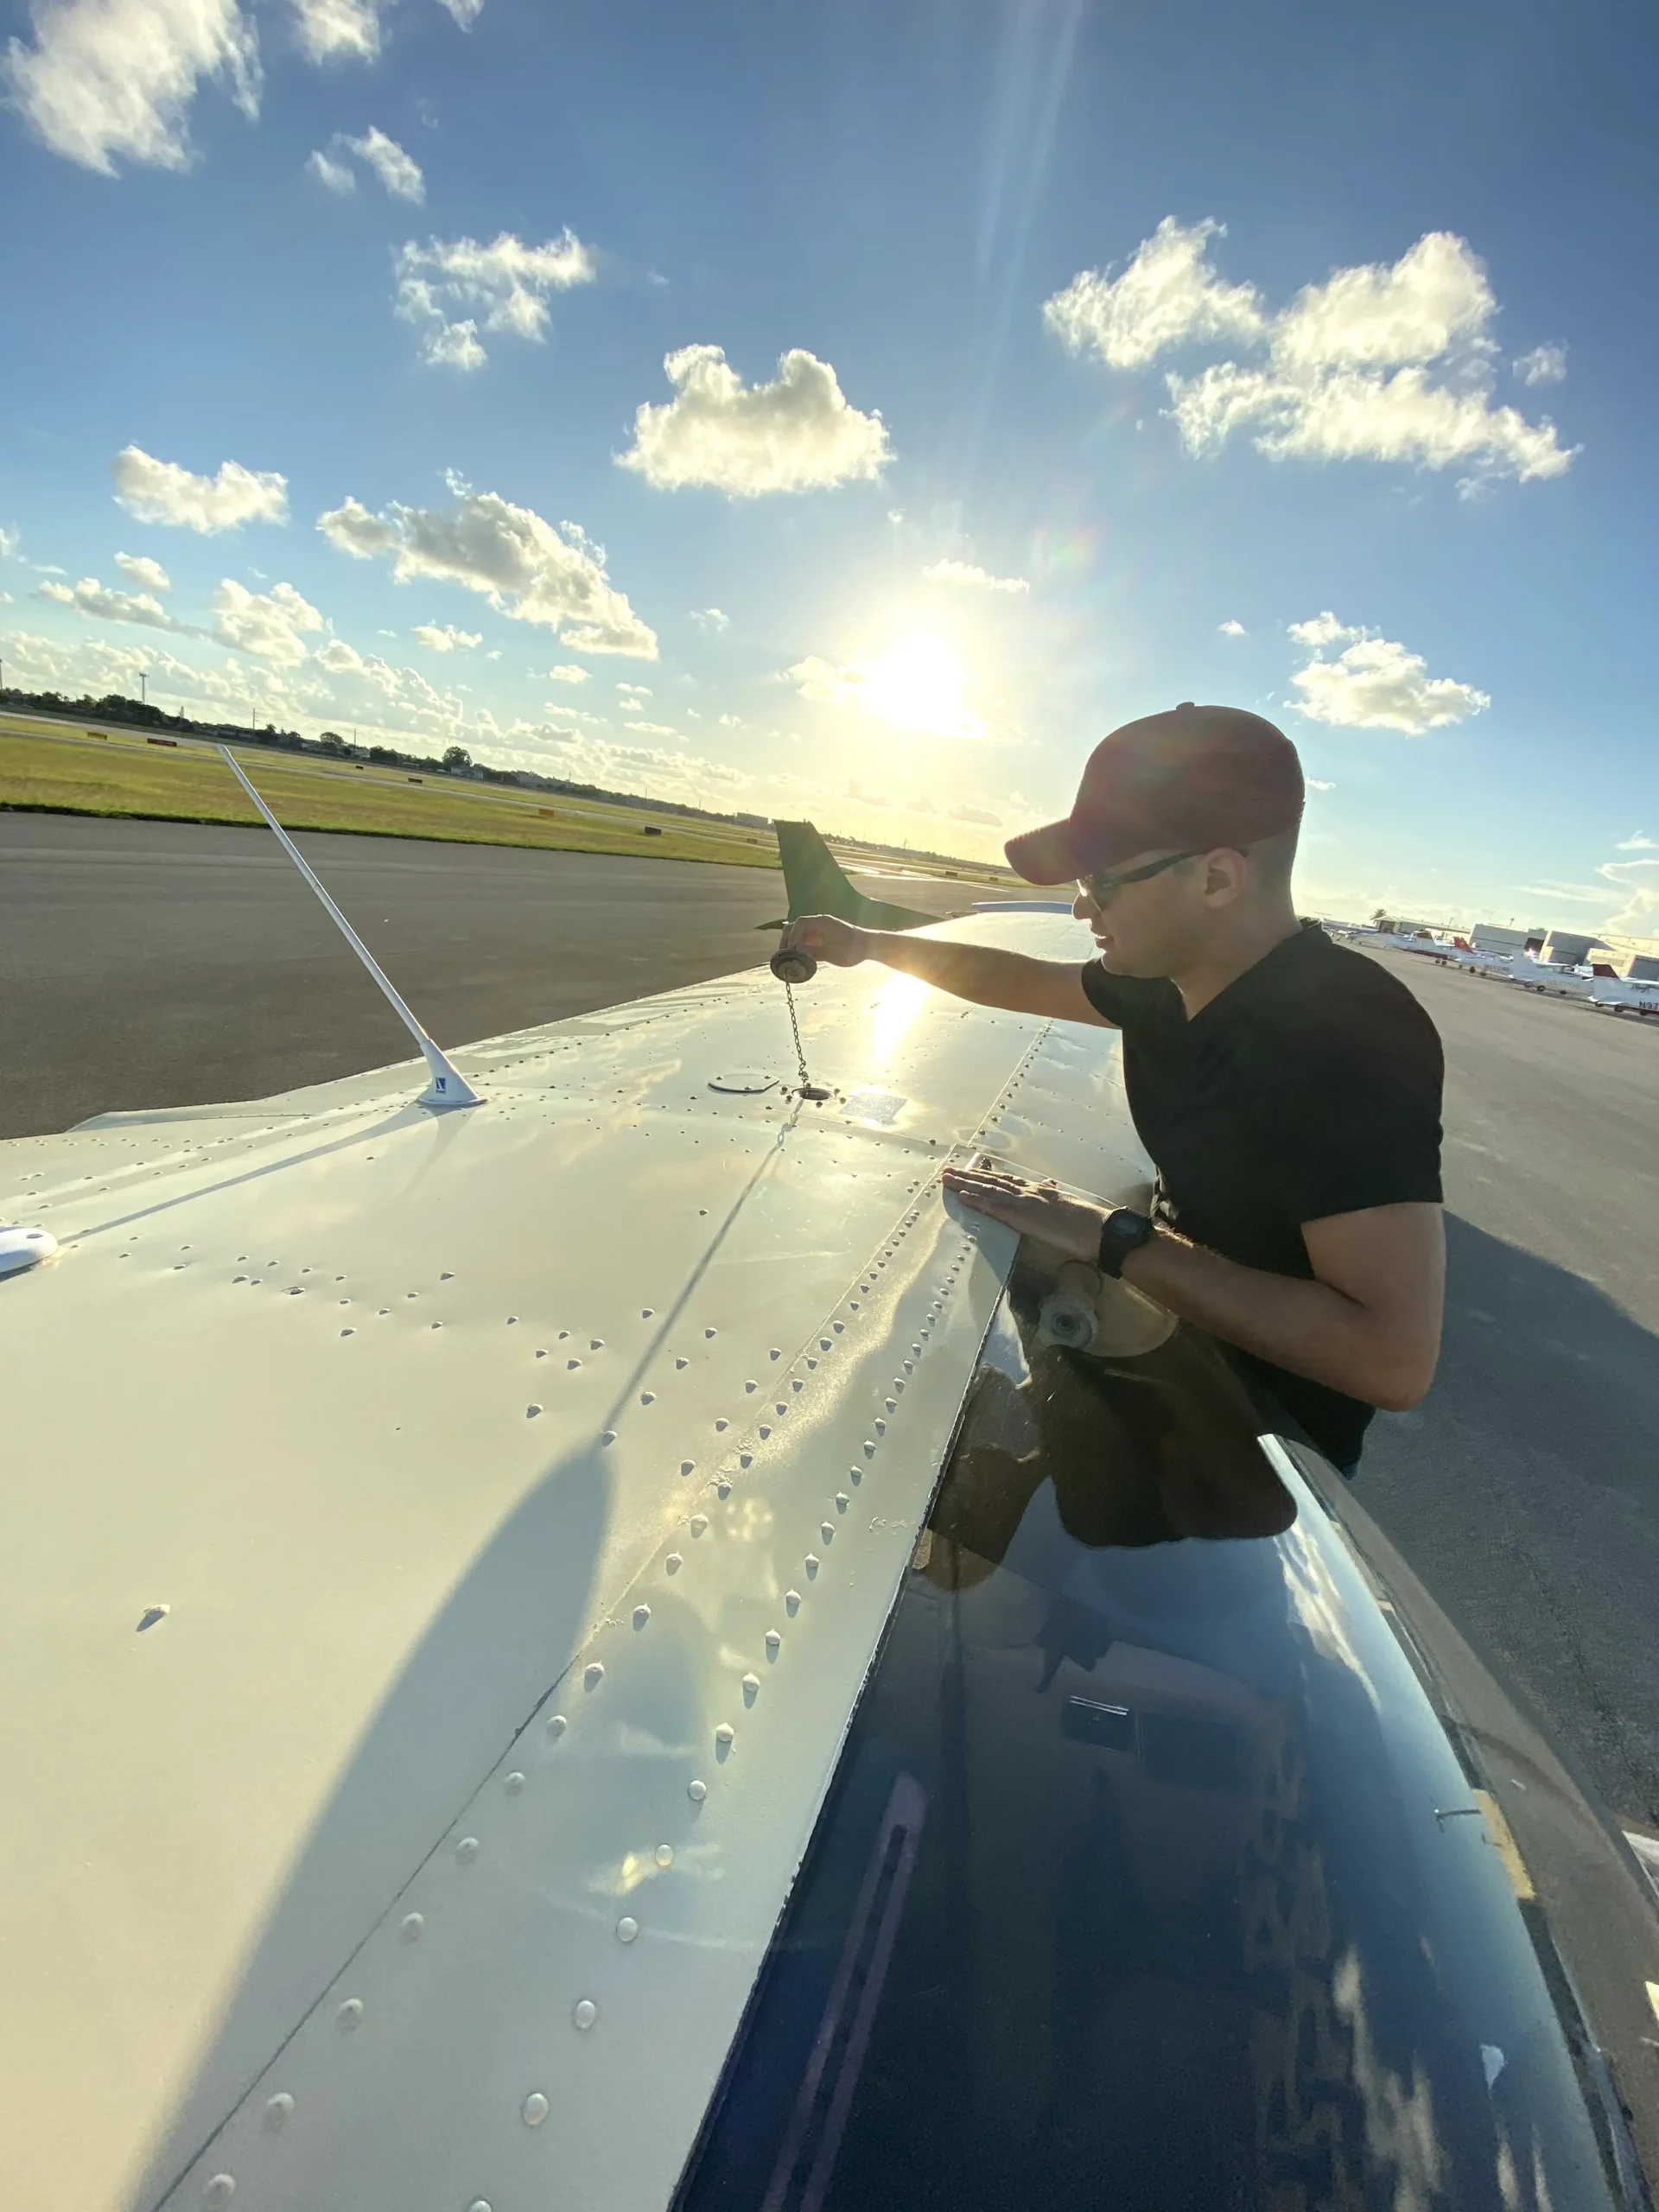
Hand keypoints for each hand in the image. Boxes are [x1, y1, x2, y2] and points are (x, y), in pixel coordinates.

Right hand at [779, 914, 870, 967]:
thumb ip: (813, 952)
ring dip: (792, 945)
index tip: (791, 950)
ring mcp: (819, 931)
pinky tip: (798, 960)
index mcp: (822, 922)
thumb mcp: (832, 953)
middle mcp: (819, 924)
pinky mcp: (821, 939)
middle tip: (783, 955)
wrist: (868, 946)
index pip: (800, 923)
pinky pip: (806, 942)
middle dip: (787, 940)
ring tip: (788, 959)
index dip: (792, 936)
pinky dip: (800, 949)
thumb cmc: (853, 948)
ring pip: (799, 935)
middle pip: (795, 927)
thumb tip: (796, 953)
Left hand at [942, 1164, 1105, 1263]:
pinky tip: (960, 1196)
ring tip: (947, 1179)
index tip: (971, 1170)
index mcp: (1038, 1189)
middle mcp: (1027, 1191)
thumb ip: (1053, 1193)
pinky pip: (992, 1205)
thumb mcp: (1066, 1202)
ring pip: (987, 1189)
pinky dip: (975, 1199)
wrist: (1093, 1227)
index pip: (1006, 1180)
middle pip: (992, 1180)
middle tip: (948, 1170)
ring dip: (965, 1183)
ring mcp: (1022, 1201)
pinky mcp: (1019, 1215)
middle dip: (969, 1175)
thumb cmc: (1085, 1220)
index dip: (987, 1175)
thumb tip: (1048, 1184)